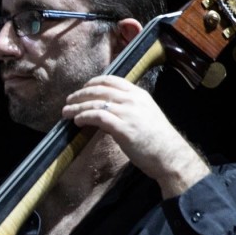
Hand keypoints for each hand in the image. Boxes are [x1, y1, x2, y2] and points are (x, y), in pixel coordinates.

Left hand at [62, 77, 209, 197]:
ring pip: (95, 104)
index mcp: (139, 94)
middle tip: (68, 100)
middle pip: (100, 91)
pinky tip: (77, 121)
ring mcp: (128, 113)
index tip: (83, 88)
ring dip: (77, 107)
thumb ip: (128, 109)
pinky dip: (84, 117)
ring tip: (65, 112)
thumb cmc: (157, 139)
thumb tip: (107, 112)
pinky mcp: (123, 128)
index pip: (112, 80)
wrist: (170, 154)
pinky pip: (98, 117)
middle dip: (80, 94)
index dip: (94, 82)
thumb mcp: (145, 115)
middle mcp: (133, 100)